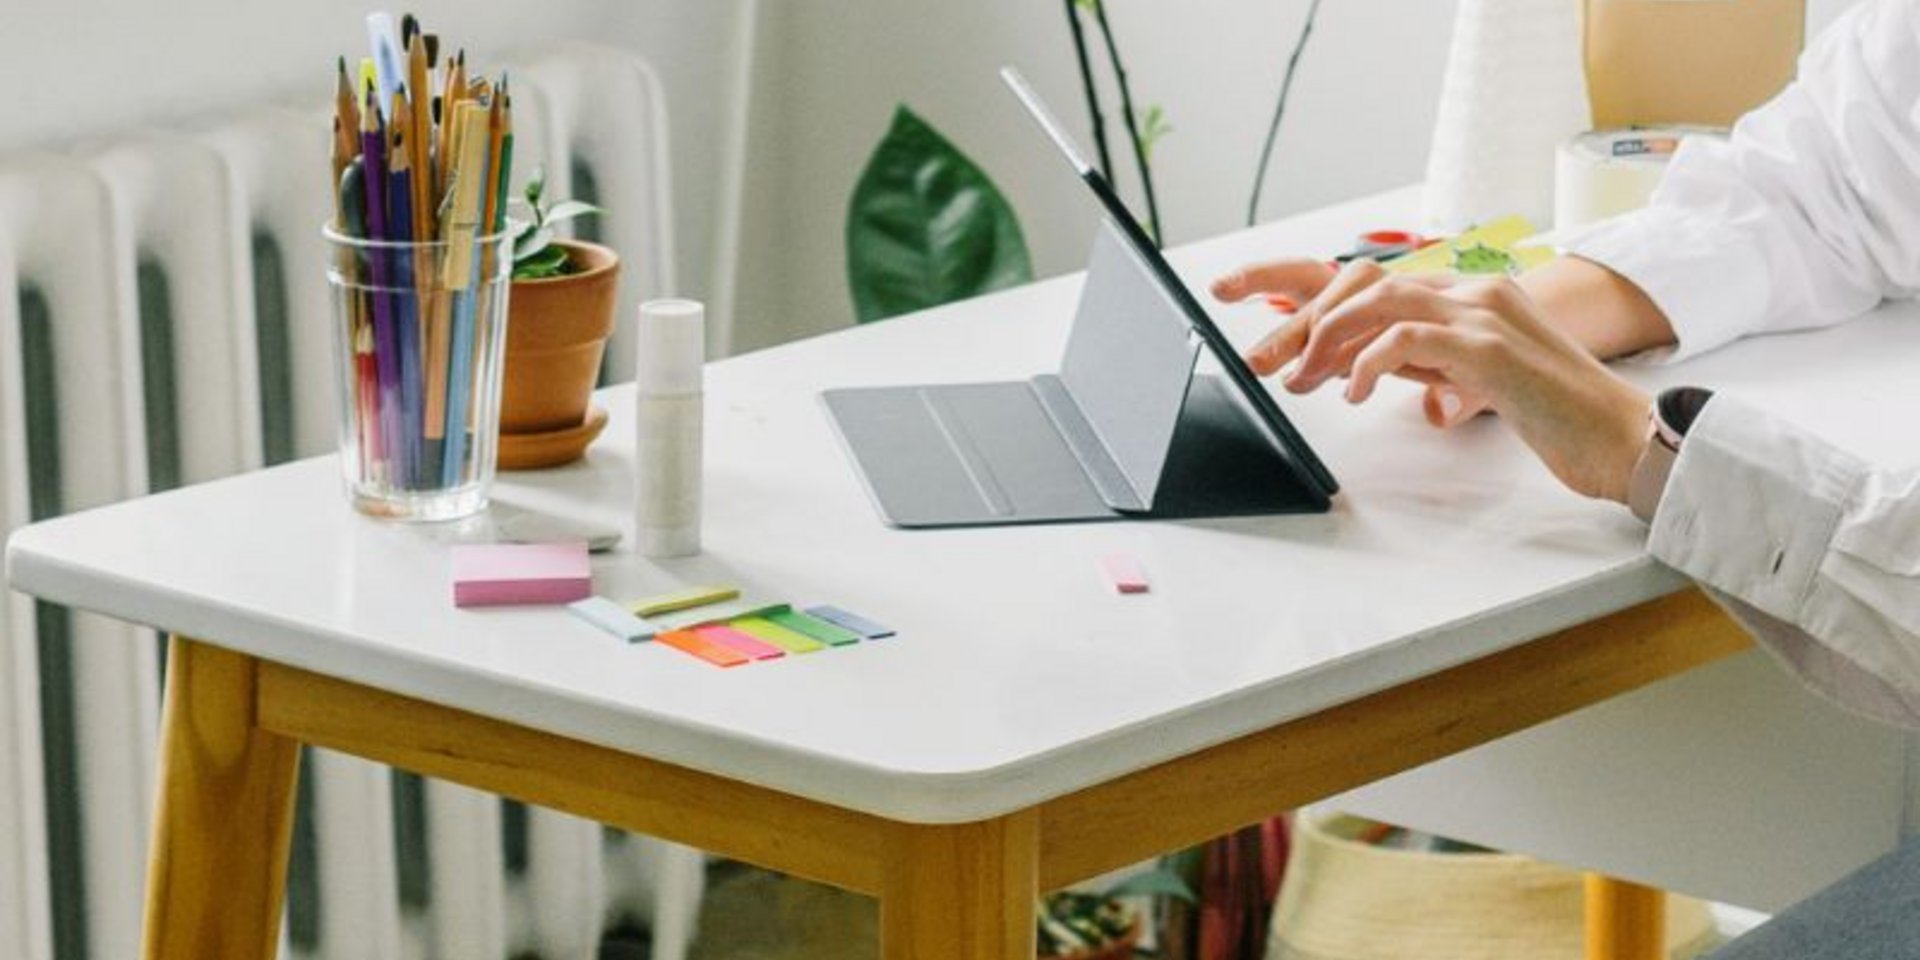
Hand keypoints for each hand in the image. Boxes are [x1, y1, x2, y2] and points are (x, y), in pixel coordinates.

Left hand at [1218, 260, 1650, 502]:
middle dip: (1304, 319)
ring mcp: (1486, 314)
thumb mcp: (1470, 379)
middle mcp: (1476, 291)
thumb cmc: (1553, 416)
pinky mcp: (1491, 348)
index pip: (1375, 280)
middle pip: (1365, 284)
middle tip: (1268, 361)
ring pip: (1379, 301)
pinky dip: (1366, 363)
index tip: (1254, 310)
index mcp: (1470, 295)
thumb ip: (1420, 360)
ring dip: (1326, 339)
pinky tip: (1350, 394)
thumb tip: (1357, 361)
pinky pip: (1407, 338)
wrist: (1623, 438)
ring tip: (1300, 379)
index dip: (1308, 291)